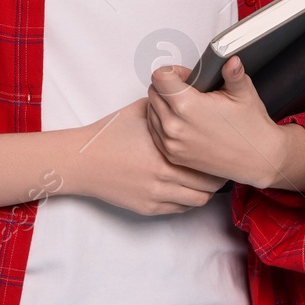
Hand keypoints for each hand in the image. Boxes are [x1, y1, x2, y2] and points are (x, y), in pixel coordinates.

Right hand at [73, 97, 227, 215]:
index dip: (217, 156)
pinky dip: (187, 200)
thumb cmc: (110, 134)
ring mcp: (157, 196)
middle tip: (219, 167)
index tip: (220, 150)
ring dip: (204, 191)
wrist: (83, 161)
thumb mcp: (141, 111)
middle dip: (217, 176)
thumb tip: (186, 95)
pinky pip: (180, 209)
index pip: (207, 160)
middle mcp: (164, 177)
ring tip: (205, 180)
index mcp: (166, 151)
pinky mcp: (148, 208)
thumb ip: (166, 105)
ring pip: (197, 200)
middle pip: (209, 184)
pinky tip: (186, 187)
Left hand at [146, 56, 304, 190]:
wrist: (257, 158)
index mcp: (188, 106)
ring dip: (163, 104)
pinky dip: (162, 123)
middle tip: (189, 90)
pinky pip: (154, 131)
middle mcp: (175, 126)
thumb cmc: (251, 127)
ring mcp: (171, 143)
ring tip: (187, 106)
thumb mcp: (243, 92)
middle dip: (167, 86)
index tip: (187, 76)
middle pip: (153, 92)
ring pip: (151, 112)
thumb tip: (230, 60)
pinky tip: (182, 121)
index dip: (174, 72)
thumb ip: (232, 72)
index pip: (160, 77)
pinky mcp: (172, 155)